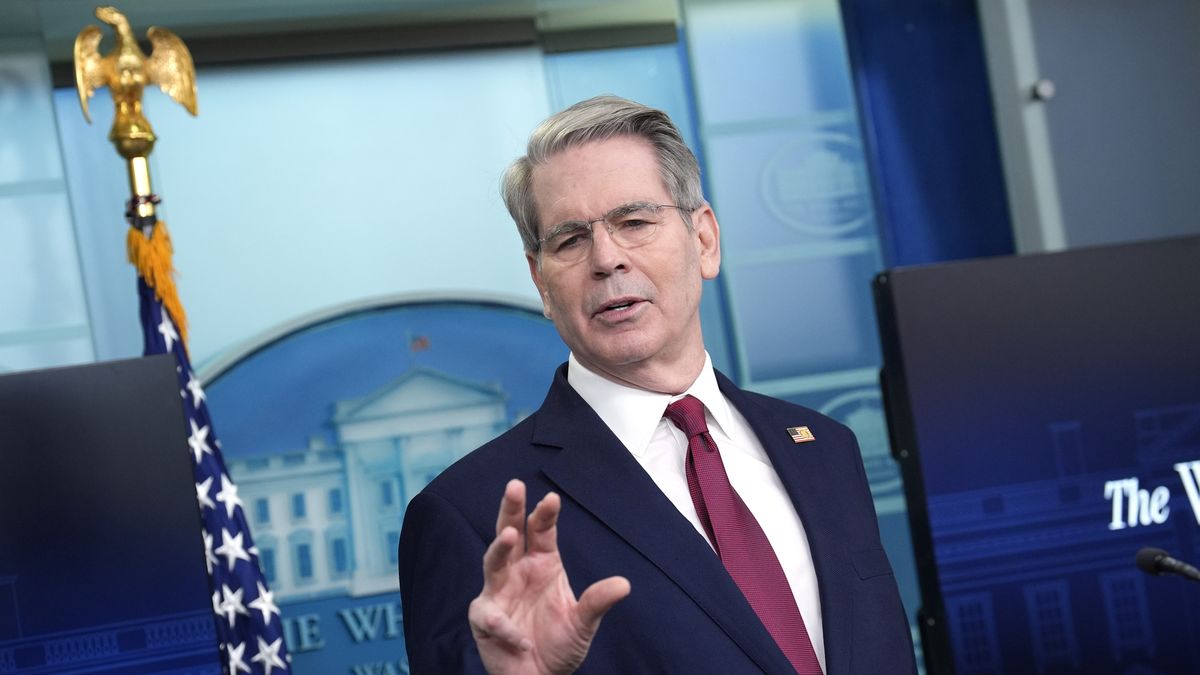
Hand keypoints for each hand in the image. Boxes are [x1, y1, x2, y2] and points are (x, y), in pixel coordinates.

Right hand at [468, 479, 630, 674]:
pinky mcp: (485, 619)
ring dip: (499, 549)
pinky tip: (520, 636)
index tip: (552, 498)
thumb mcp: (584, 623)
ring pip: (492, 563)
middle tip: (515, 486)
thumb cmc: (560, 645)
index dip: (545, 514)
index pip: (541, 532)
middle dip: (511, 510)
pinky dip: (504, 624)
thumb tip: (624, 584)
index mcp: (542, 564)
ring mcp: (498, 593)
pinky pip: (490, 615)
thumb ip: (597, 602)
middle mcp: (518, 572)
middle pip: (510, 534)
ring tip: (510, 536)